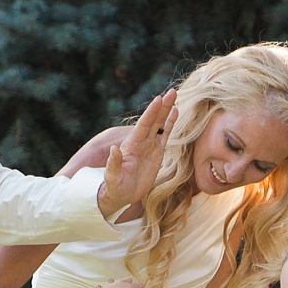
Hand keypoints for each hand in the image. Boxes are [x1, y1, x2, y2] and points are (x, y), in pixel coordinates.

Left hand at [94, 278, 152, 287]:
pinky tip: (99, 287)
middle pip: (124, 281)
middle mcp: (119, 284)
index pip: (136, 285)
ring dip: (114, 281)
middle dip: (128, 280)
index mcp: (129, 287)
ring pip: (112, 282)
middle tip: (130, 279)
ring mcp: (109, 287)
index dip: (140, 285)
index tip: (143, 285)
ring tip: (114, 280)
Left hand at [99, 88, 177, 219]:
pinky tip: (174, 112)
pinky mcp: (157, 153)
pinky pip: (164, 135)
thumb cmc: (115, 187)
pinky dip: (170, 123)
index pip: (143, 126)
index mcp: (131, 145)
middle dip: (162, 106)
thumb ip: (114, 164)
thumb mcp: (112, 177)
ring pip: (159, 124)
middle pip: (153, 120)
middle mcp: (140, 142)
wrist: (122, 195)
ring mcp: (149, 146)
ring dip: (166, 110)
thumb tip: (114, 150)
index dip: (150, 113)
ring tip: (173, 96)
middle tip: (172, 91)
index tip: (158, 99)